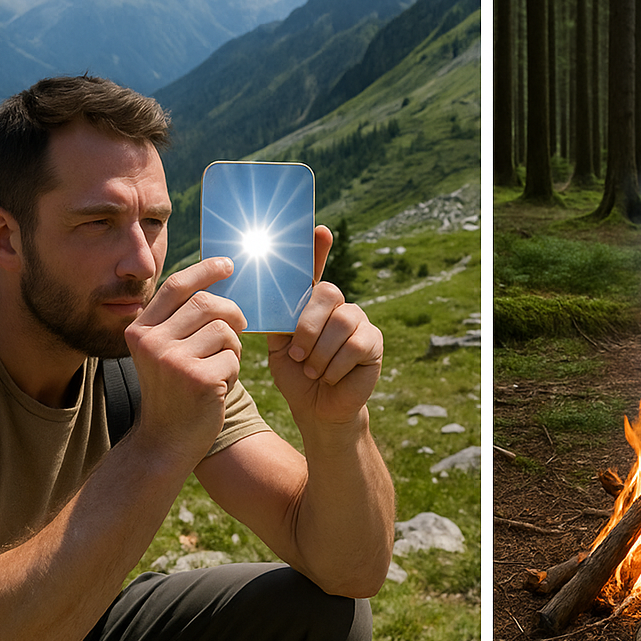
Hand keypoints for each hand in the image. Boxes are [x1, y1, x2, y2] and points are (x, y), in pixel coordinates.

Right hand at [124, 257, 246, 464]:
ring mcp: (173, 360)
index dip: (204, 271)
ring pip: (224, 330)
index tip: (228, 264)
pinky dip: (233, 371)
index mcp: (140, 330)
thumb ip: (179, 322)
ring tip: (220, 367)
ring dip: (232, 347)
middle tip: (239, 327)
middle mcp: (151, 342)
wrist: (165, 442)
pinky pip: (233, 357)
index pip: (176, 286)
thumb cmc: (174, 393)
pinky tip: (218, 388)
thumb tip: (215, 285)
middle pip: (206, 303)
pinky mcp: (198, 378)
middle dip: (231, 312)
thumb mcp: (165, 353)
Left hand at [267, 226, 382, 431]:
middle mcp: (337, 306)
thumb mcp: (278, 348)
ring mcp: (359, 321)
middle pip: (327, 293)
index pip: (314, 270)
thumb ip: (277, 320)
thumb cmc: (297, 376)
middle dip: (307, 327)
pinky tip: (331, 376)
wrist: (317, 410)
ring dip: (320, 352)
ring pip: (341, 321)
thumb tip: (267, 297)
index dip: (318, 249)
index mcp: (311, 303)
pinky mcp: (374, 341)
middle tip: (298, 354)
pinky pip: (356, 344)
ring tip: (313, 370)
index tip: (319, 230)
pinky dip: (336, 366)